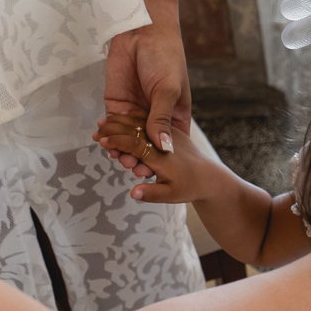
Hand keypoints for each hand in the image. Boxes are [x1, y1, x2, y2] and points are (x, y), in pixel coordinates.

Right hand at [95, 113, 225, 202]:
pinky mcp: (174, 130)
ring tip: (105, 121)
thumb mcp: (174, 195)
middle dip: (114, 129)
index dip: (117, 141)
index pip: (135, 144)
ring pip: (142, 122)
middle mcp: (164, 142)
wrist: (212, 176)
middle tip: (97, 129)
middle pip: (135, 130)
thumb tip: (132, 192)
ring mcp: (170, 133)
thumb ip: (154, 193)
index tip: (101, 140)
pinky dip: (136, 118)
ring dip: (122, 121)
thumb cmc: (192, 187)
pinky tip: (124, 116)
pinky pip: (152, 120)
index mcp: (162, 156)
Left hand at [104, 20, 190, 166]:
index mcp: (174, 116)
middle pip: (147, 146)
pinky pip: (111, 126)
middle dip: (141, 158)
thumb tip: (163, 148)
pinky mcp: (116, 104)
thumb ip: (161, 119)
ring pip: (128, 140)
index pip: (170, 144)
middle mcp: (154, 117)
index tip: (156, 171)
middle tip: (134, 168)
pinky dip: (108, 136)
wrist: (141, 31)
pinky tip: (105, 144)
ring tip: (120, 158)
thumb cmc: (165, 56)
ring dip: (123, 150)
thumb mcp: (168, 89)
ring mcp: (135, 112)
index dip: (163, 159)